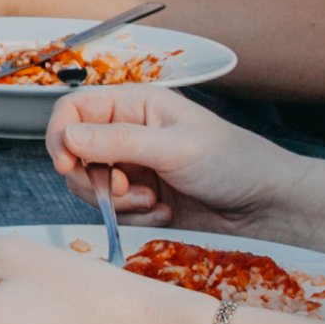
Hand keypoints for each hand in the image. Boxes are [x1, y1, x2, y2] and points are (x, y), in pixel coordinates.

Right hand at [44, 85, 297, 228]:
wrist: (263, 205)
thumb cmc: (233, 162)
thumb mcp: (175, 147)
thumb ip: (118, 142)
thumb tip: (69, 137)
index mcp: (135, 105)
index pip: (73, 110)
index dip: (61, 135)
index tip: (67, 164)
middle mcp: (128, 133)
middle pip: (74, 154)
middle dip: (93, 179)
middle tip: (123, 190)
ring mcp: (133, 167)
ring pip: (90, 187)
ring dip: (116, 203)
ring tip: (152, 202)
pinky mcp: (140, 198)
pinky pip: (113, 212)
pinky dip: (133, 218)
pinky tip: (164, 213)